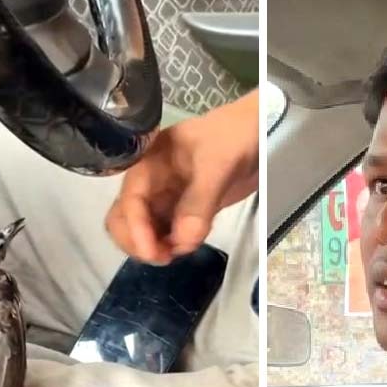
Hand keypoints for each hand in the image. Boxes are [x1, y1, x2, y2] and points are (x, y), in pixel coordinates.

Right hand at [106, 90, 258, 264]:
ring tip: (180, 252)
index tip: (152, 253)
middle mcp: (152, 181)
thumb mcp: (217, 163)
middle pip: (125, 218)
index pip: (130, 201)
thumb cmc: (235, 136)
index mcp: (149, 162)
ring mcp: (168, 196)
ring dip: (155, 246)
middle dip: (138, 241)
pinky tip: (189, 245)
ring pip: (145, 229)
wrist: (261, 129)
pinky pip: (168, 232)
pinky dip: (173, 244)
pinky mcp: (186, 209)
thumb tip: (183, 242)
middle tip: (165, 257)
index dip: (135, 229)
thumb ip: (199, 202)